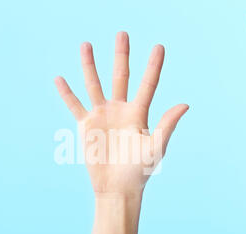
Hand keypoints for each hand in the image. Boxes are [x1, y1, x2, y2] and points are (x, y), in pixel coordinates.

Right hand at [55, 31, 188, 195]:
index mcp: (139, 113)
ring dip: (90, 65)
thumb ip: (167, 125)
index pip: (148, 84)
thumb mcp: (156, 148)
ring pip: (95, 84)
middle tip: (122, 34)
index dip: (154, 66)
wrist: (117, 188)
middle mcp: (120, 110)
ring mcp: (102, 115)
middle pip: (121, 77)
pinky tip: (60, 79)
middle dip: (121, 55)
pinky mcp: (87, 125)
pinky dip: (67, 93)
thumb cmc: (139, 171)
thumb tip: (185, 104)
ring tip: (86, 44)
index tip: (159, 46)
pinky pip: (75, 105)